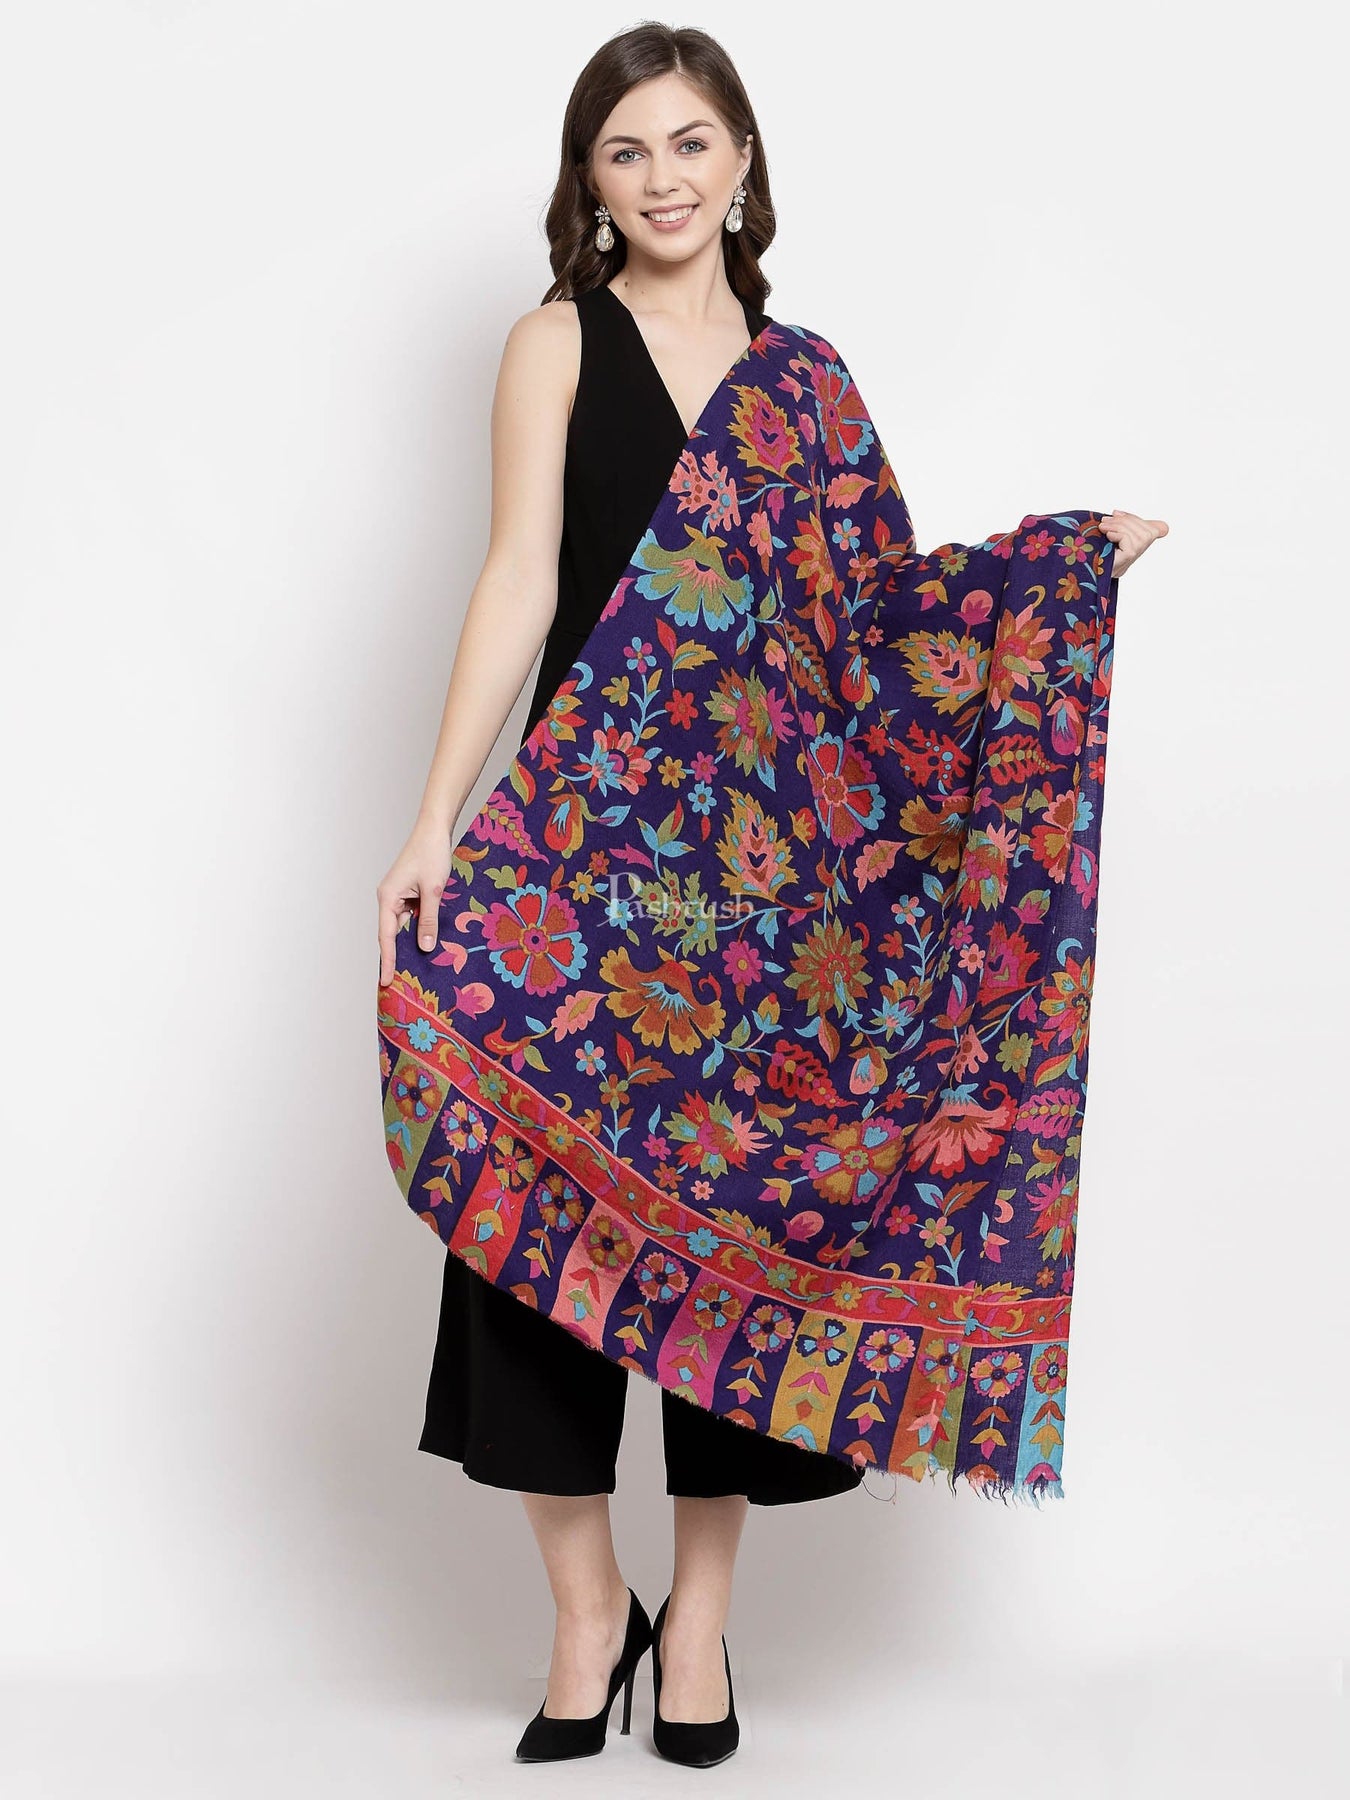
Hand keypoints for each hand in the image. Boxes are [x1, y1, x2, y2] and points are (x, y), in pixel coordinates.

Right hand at [376, 818, 453, 987]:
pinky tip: (424, 943)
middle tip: (396, 982)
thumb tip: (425, 947)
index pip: (386, 936)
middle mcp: (388, 898)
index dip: (388, 960)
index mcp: (388, 897)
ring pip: (401, 926)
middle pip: (389, 934)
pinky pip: (409, 917)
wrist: (434, 830)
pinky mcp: (407, 893)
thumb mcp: (433, 891)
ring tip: (413, 968)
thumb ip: (428, 920)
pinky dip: (416, 929)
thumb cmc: (431, 855)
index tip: (386, 981)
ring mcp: (397, 895)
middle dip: (394, 956)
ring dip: (407, 944)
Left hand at [1099, 508, 1167, 578]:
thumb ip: (1118, 525)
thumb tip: (1117, 513)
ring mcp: (1135, 555)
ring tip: (1103, 526)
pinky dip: (1118, 534)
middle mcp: (1140, 550)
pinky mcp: (1129, 556)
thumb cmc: (1097, 553)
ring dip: (1117, 525)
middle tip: (1105, 520)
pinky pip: (1128, 539)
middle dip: (1123, 519)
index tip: (1116, 514)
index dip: (1141, 518)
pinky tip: (1108, 536)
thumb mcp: (1110, 535)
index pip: (1158, 528)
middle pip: (1146, 528)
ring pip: (1136, 533)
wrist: (1089, 571)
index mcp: (1139, 543)